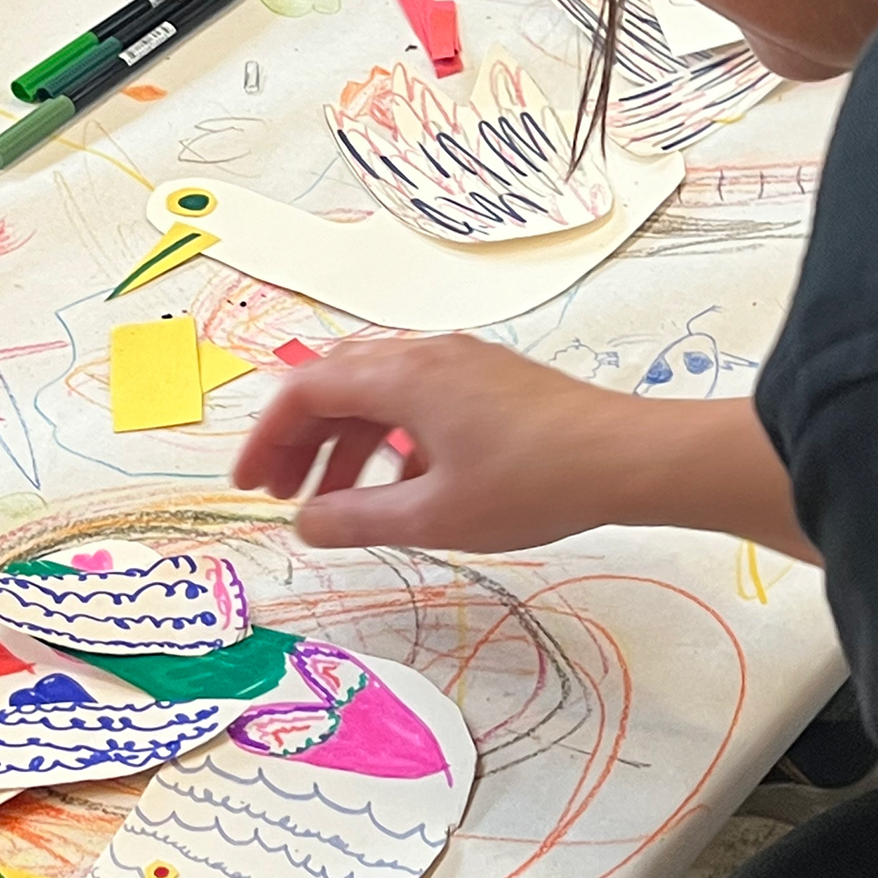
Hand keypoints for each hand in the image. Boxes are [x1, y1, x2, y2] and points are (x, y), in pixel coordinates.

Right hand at [233, 333, 638, 553]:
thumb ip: (358, 519)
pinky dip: (389, 438)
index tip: (248, 485)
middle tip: (281, 494)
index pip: (305, 390)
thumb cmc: (533, 484)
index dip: (266, 438)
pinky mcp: (487, 379)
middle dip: (299, 439)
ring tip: (335, 503)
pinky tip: (402, 489)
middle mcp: (424, 353)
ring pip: (375, 392)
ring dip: (344, 443)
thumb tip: (305, 524)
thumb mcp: (434, 515)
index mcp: (401, 376)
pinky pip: (415, 397)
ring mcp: (459, 362)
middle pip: (335, 383)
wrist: (628, 459)